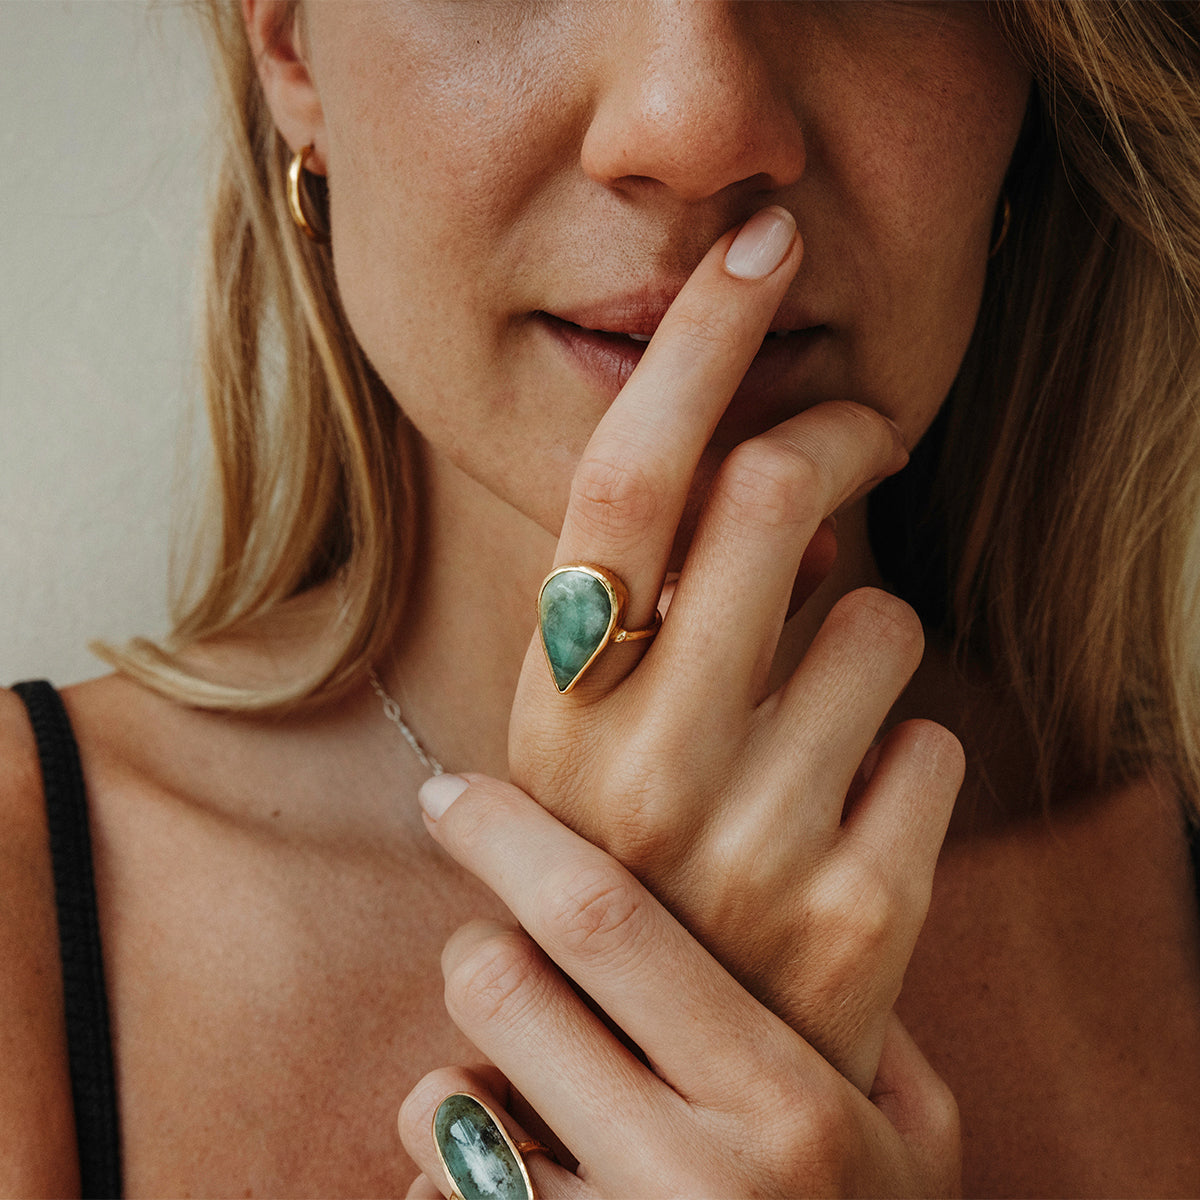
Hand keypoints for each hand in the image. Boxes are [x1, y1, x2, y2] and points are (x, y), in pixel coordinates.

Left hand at [399, 776, 959, 1197]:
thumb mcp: (914, 1149)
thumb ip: (862, 1022)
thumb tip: (785, 909)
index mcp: (784, 1105)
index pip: (605, 919)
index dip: (508, 835)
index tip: (448, 792)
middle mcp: (689, 1183)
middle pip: (497, 986)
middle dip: (480, 950)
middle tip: (506, 961)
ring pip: (438, 1106)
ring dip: (457, 1089)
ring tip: (524, 1116)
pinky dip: (452, 1185)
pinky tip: (521, 1198)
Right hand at [507, 207, 963, 1090]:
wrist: (684, 1083)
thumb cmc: (637, 873)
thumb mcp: (588, 742)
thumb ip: (643, 606)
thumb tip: (752, 458)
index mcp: (552, 714)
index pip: (622, 481)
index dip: (698, 344)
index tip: (760, 246)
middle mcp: (635, 775)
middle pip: (772, 497)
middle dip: (842, 430)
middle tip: (865, 430)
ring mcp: (751, 850)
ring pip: (882, 616)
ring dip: (869, 628)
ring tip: (818, 708)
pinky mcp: (860, 918)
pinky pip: (938, 737)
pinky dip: (910, 744)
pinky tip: (853, 809)